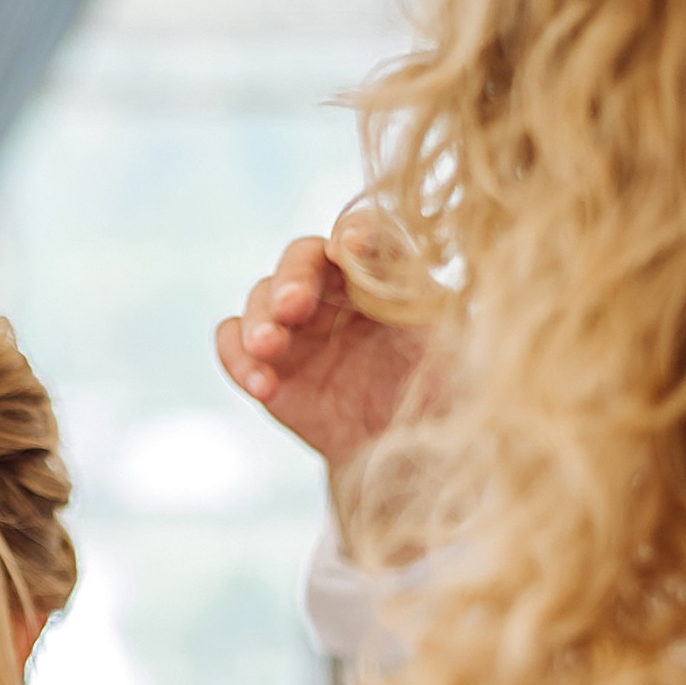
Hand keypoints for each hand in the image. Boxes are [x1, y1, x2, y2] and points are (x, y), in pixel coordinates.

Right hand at [216, 229, 426, 469]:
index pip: (367, 233)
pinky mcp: (266, 361)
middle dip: (293, 277)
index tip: (353, 247)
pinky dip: (238, 358)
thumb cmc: (438, 394)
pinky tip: (263, 385)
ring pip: (261, 296)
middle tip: (292, 306)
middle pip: (303, 256)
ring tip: (269, 347)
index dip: (356, 232)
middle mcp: (335, 287)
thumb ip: (422, 307)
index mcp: (385, 272)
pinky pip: (235, 344)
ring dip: (259, 318)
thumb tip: (397, 272)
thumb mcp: (451, 349)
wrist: (404, 451)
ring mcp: (296, 323)